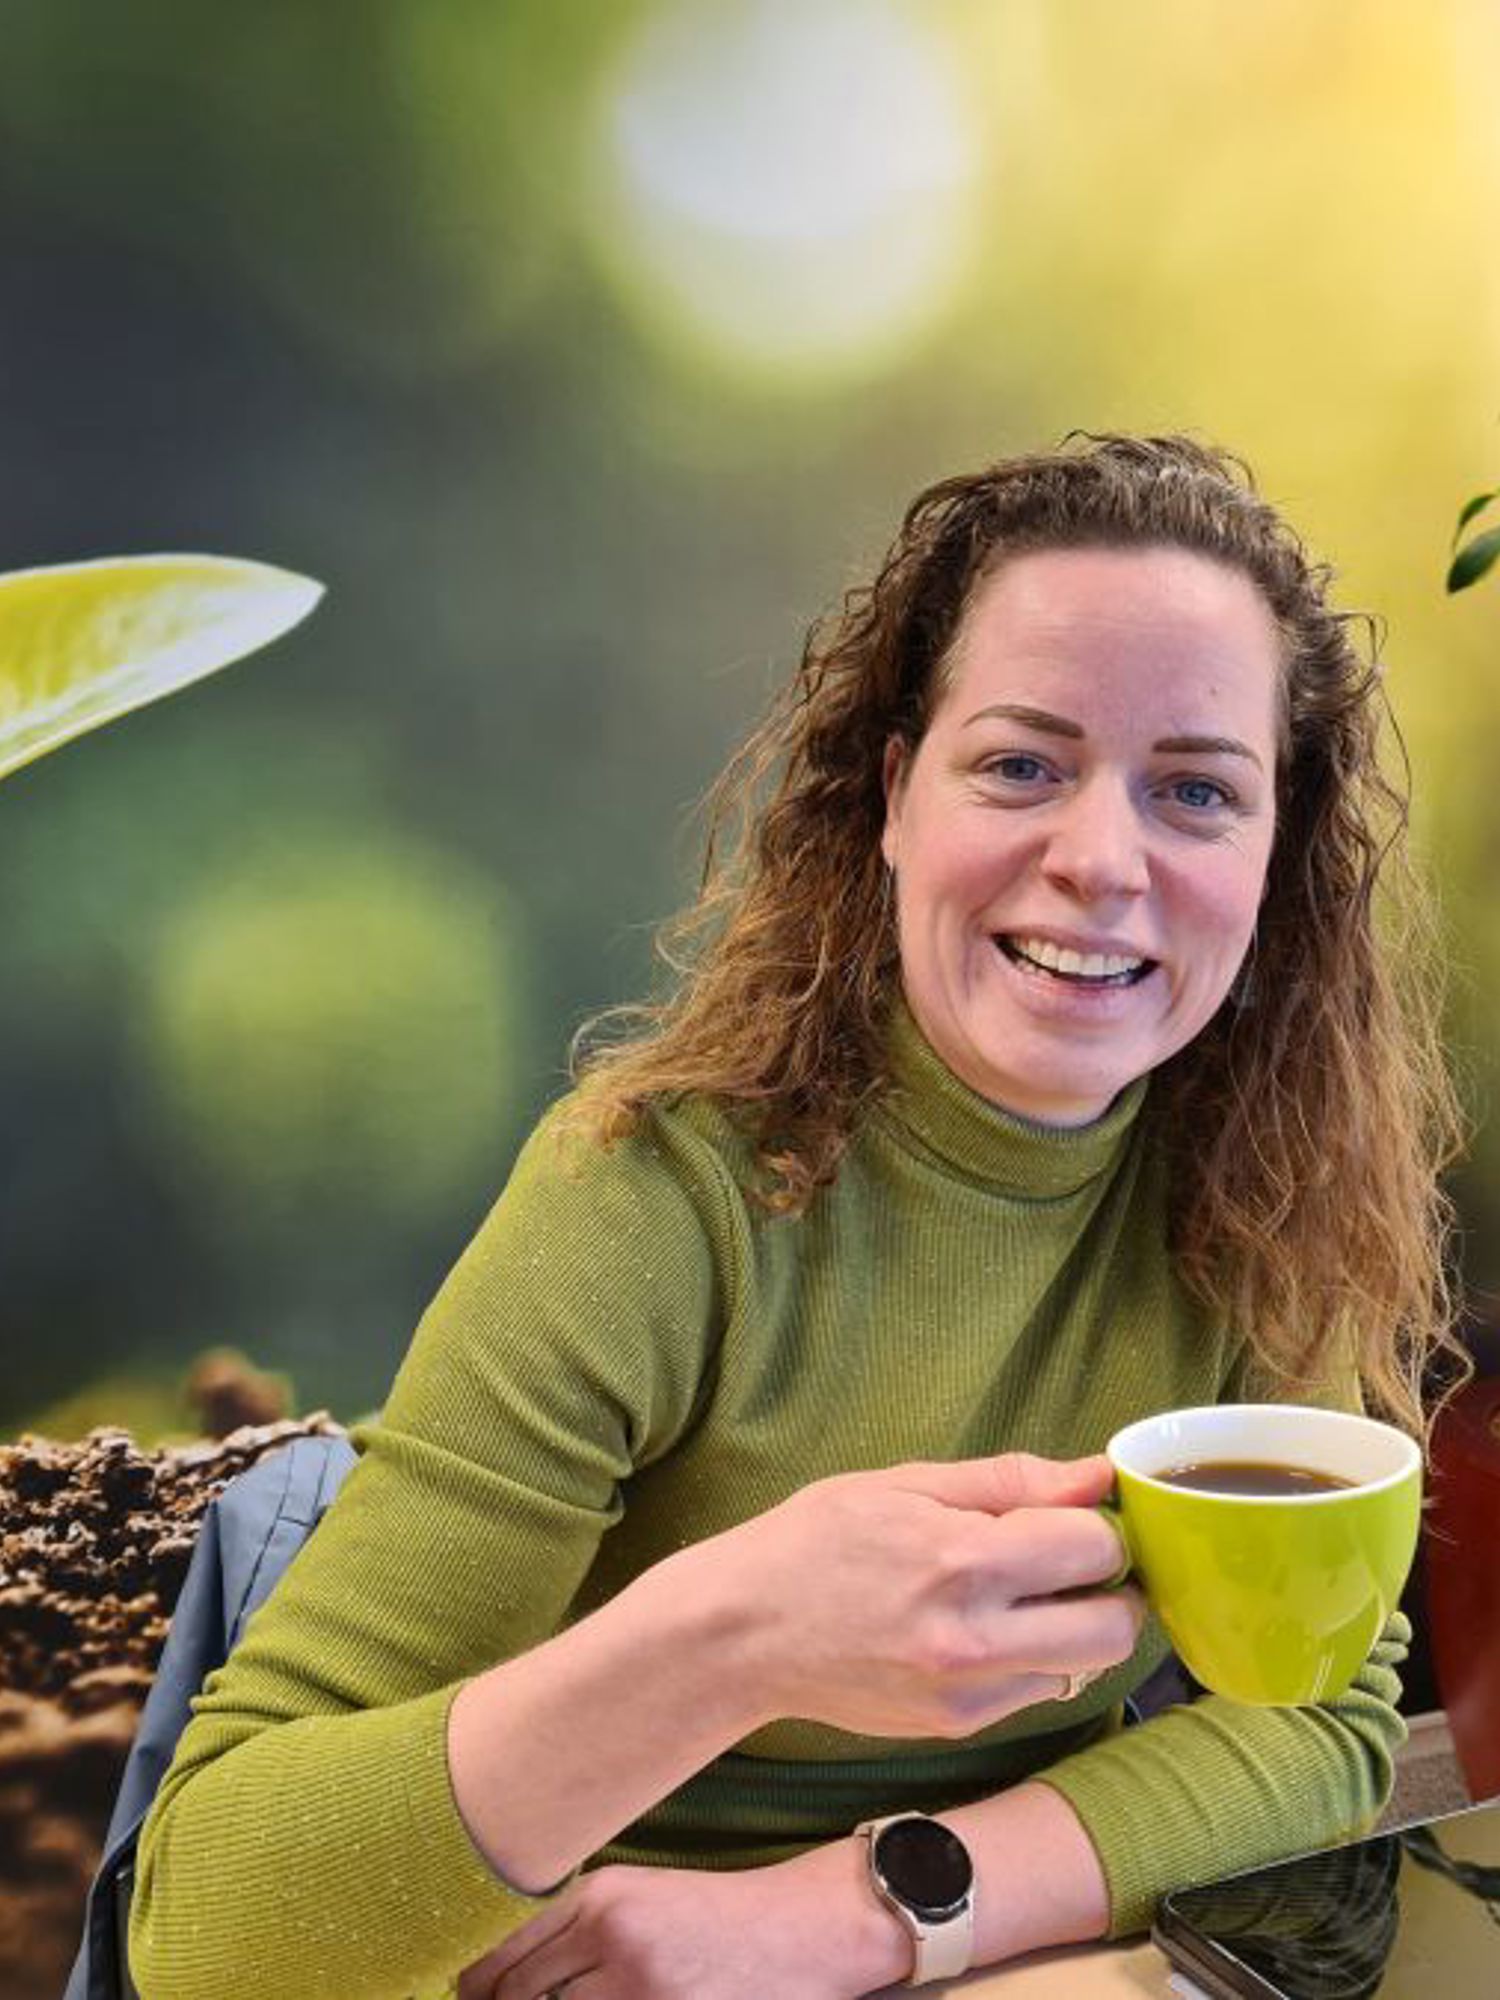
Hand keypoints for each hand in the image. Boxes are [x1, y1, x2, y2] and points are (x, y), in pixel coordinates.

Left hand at [455, 1845, 902, 1999]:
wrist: (803, 1930)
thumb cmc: (718, 1915)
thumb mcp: (641, 1898)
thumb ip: (576, 1925)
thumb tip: (497, 1976)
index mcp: (600, 1893)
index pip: (502, 1950)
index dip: (470, 1986)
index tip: (462, 1997)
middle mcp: (611, 1936)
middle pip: (516, 1997)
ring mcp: (638, 1988)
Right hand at [677, 1452, 1142, 1740]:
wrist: (742, 1632)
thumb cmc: (815, 1541)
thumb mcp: (905, 1484)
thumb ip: (1010, 1481)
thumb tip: (1097, 1475)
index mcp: (962, 1560)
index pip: (1096, 1549)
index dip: (1099, 1527)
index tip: (1076, 1518)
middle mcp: (975, 1639)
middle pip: (1114, 1629)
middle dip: (1109, 1590)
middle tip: (1070, 1563)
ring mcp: (968, 1694)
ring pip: (1083, 1667)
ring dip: (1075, 1629)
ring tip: (1019, 1596)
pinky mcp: (957, 1727)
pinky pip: (1035, 1692)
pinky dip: (1030, 1659)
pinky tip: (980, 1629)